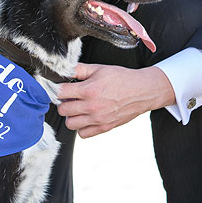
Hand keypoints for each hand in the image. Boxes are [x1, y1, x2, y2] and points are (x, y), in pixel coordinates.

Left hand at [55, 64, 174, 136]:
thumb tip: (63, 69)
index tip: (63, 87)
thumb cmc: (122, 78)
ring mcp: (98, 119)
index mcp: (89, 90)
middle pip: (62, 110)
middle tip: (71, 97)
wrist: (142, 91)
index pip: (60, 92)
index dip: (59, 88)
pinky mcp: (104, 127)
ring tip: (78, 108)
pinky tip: (86, 117)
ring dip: (71, 116)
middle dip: (64, 102)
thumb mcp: (100, 68)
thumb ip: (80, 69)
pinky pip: (83, 134)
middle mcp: (92, 106)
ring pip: (70, 124)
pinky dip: (82, 127)